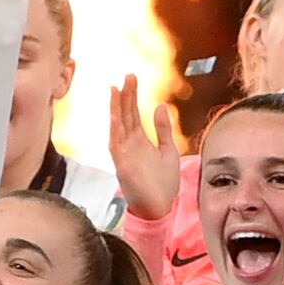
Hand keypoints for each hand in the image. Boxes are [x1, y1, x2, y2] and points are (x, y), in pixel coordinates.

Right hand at [104, 77, 180, 220]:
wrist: (161, 208)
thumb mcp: (168, 150)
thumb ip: (163, 129)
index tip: (131, 79)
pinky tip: (115, 115)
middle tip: (127, 76)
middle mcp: (129, 144)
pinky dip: (115, 129)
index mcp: (140, 141)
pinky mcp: (123, 165)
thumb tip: (161, 106)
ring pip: (118, 126)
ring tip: (116, 89)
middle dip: (125, 96)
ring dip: (117, 108)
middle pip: (125, 115)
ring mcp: (124, 154)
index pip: (133, 113)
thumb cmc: (164, 183)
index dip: (132, 96)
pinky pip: (116, 144)